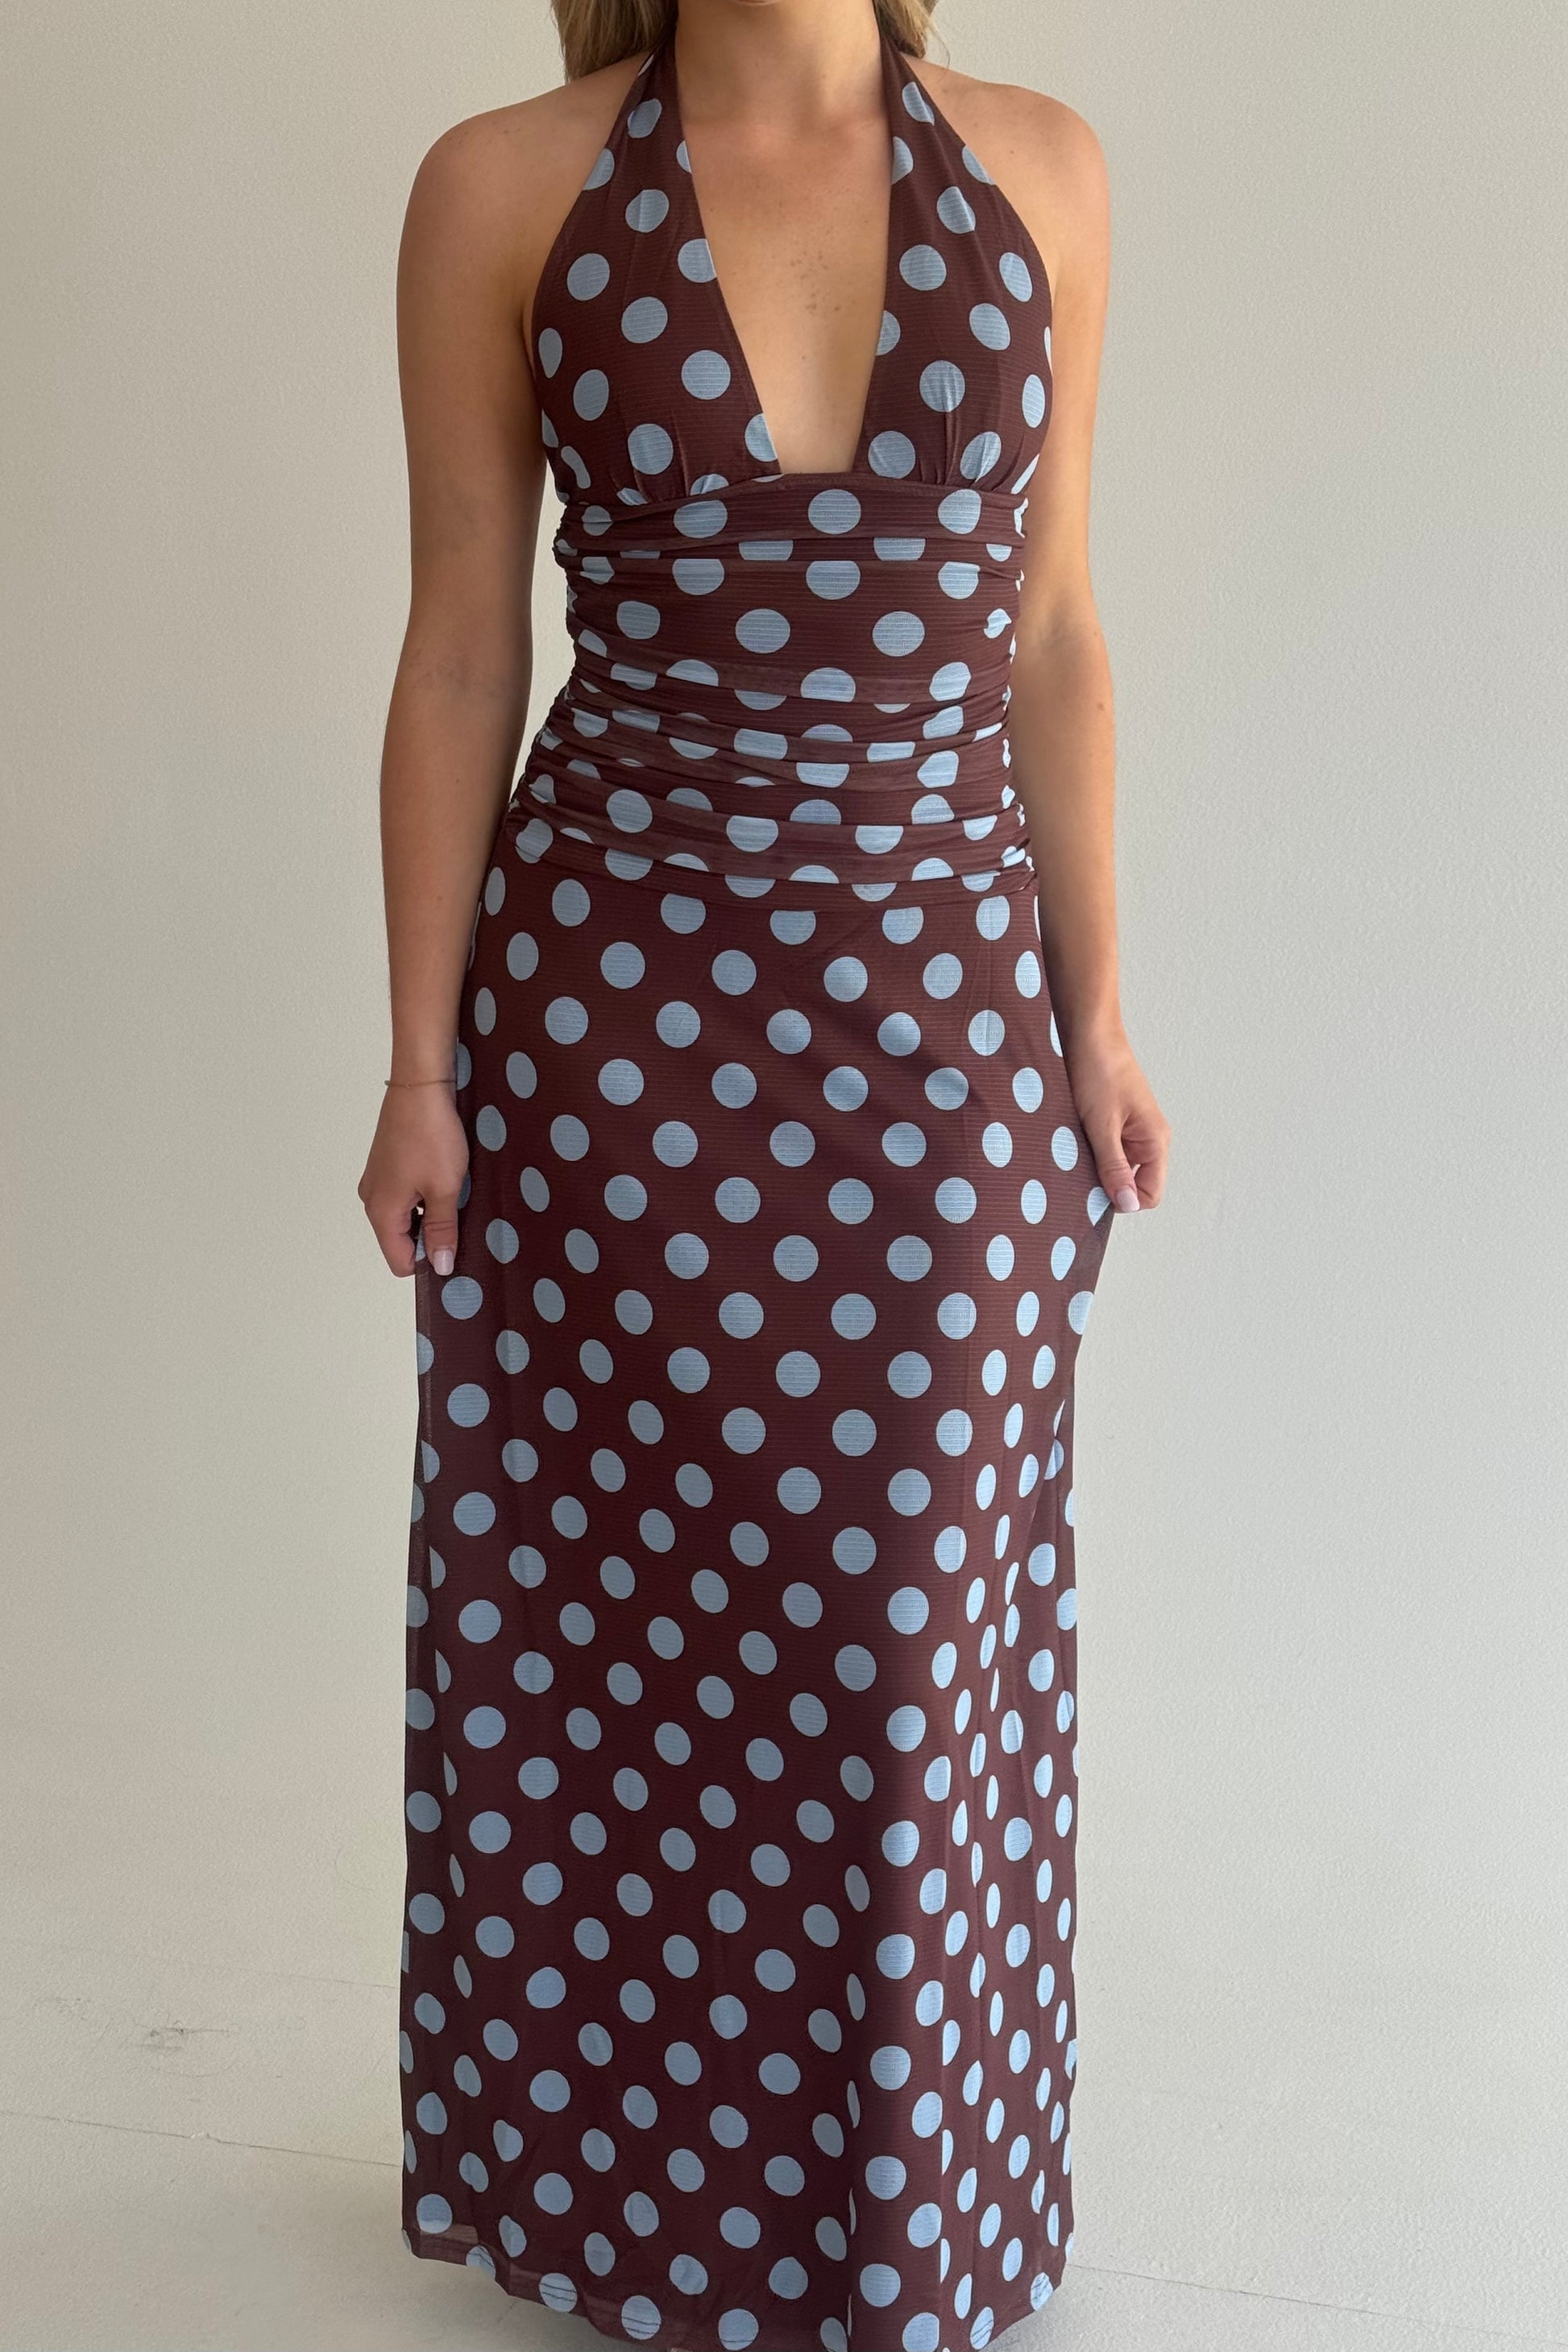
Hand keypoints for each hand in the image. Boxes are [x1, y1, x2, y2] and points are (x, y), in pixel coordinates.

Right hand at [358, 1084, 469, 1276]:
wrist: (419, 1085)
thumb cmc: (430, 1134)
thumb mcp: (444, 1188)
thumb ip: (442, 1230)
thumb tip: (440, 1266)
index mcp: (381, 1211)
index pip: (401, 1261)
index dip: (430, 1262)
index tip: (456, 1250)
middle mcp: (372, 1199)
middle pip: (401, 1240)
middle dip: (432, 1237)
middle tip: (462, 1221)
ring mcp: (378, 1180)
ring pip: (405, 1216)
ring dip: (430, 1214)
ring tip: (456, 1195)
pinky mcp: (387, 1165)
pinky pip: (405, 1195)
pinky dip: (425, 1195)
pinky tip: (446, 1179)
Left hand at [1064, 1021, 1169, 1212]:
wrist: (1088, 1034)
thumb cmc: (1098, 1072)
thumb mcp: (1101, 1125)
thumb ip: (1114, 1166)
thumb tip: (1129, 1204)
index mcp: (1156, 1140)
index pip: (1150, 1194)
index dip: (1123, 1199)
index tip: (1093, 1189)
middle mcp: (1149, 1140)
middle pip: (1133, 1185)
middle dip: (1107, 1185)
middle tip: (1078, 1170)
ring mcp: (1132, 1132)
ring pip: (1117, 1169)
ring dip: (1096, 1168)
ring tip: (1074, 1150)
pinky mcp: (1115, 1124)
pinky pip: (1107, 1152)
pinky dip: (1090, 1152)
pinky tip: (1072, 1140)